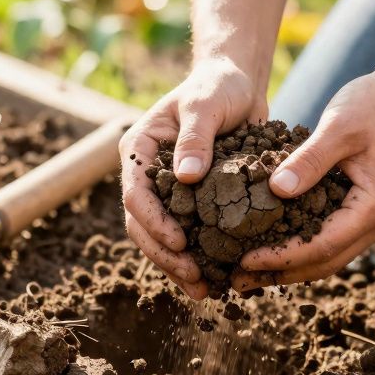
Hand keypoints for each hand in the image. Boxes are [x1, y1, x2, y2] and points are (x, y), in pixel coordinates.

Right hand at [120, 57, 267, 298]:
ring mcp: (168, 191)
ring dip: (178, 265)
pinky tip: (216, 279)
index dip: (154, 222)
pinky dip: (197, 257)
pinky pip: (188, 234)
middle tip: (195, 278)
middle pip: (143, 225)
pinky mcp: (192, 201)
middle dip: (165, 255)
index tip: (180, 241)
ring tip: (205, 290)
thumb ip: (195, 138)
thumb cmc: (218, 87)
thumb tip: (186, 177)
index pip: (136, 194)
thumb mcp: (206, 104)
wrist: (238, 85)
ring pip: (161, 237)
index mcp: (140, 150)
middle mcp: (148, 174)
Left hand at [231, 65, 374, 290]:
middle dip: (280, 273)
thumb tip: (276, 190)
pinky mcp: (363, 214)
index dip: (282, 257)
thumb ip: (309, 159)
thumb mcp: (337, 126)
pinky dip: (300, 249)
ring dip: (288, 268)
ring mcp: (374, 222)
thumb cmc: (374, 106)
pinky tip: (270, 248)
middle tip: (235, 280)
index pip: (323, 245)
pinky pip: (330, 241)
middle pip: (325, 262)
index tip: (244, 259)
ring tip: (246, 273)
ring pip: (327, 258)